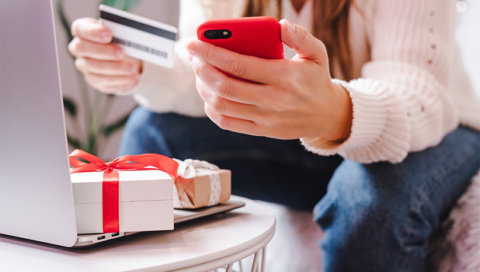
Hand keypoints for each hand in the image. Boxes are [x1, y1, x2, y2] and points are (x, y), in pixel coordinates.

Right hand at [68, 18, 141, 93]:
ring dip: (115, 68)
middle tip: (120, 53)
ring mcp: (84, 65)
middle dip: (103, 51)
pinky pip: (103, 81)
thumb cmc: (119, 41)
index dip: (92, 32)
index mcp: (83, 31)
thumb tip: (126, 34)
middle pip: (81, 48)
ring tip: (132, 68)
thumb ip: (117, 31)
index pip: (79, 28)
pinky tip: (132, 77)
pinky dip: (120, 79)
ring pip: (93, 67)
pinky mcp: (93, 79)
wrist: (126, 58)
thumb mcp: (120, 33)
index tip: (108, 35)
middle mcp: (80, 48)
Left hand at [186, 19, 352, 140]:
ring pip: (222, 106)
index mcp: (284, 77)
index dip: (211, 53)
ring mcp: (265, 118)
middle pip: (225, 86)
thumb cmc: (317, 80)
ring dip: (204, 89)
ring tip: (200, 75)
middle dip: (202, 70)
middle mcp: (273, 99)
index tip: (193, 44)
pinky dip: (212, 109)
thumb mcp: (317, 53)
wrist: (328, 115)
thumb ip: (300, 37)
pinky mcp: (261, 130)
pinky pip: (228, 123)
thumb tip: (281, 24)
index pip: (239, 64)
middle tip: (194, 58)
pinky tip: (210, 96)